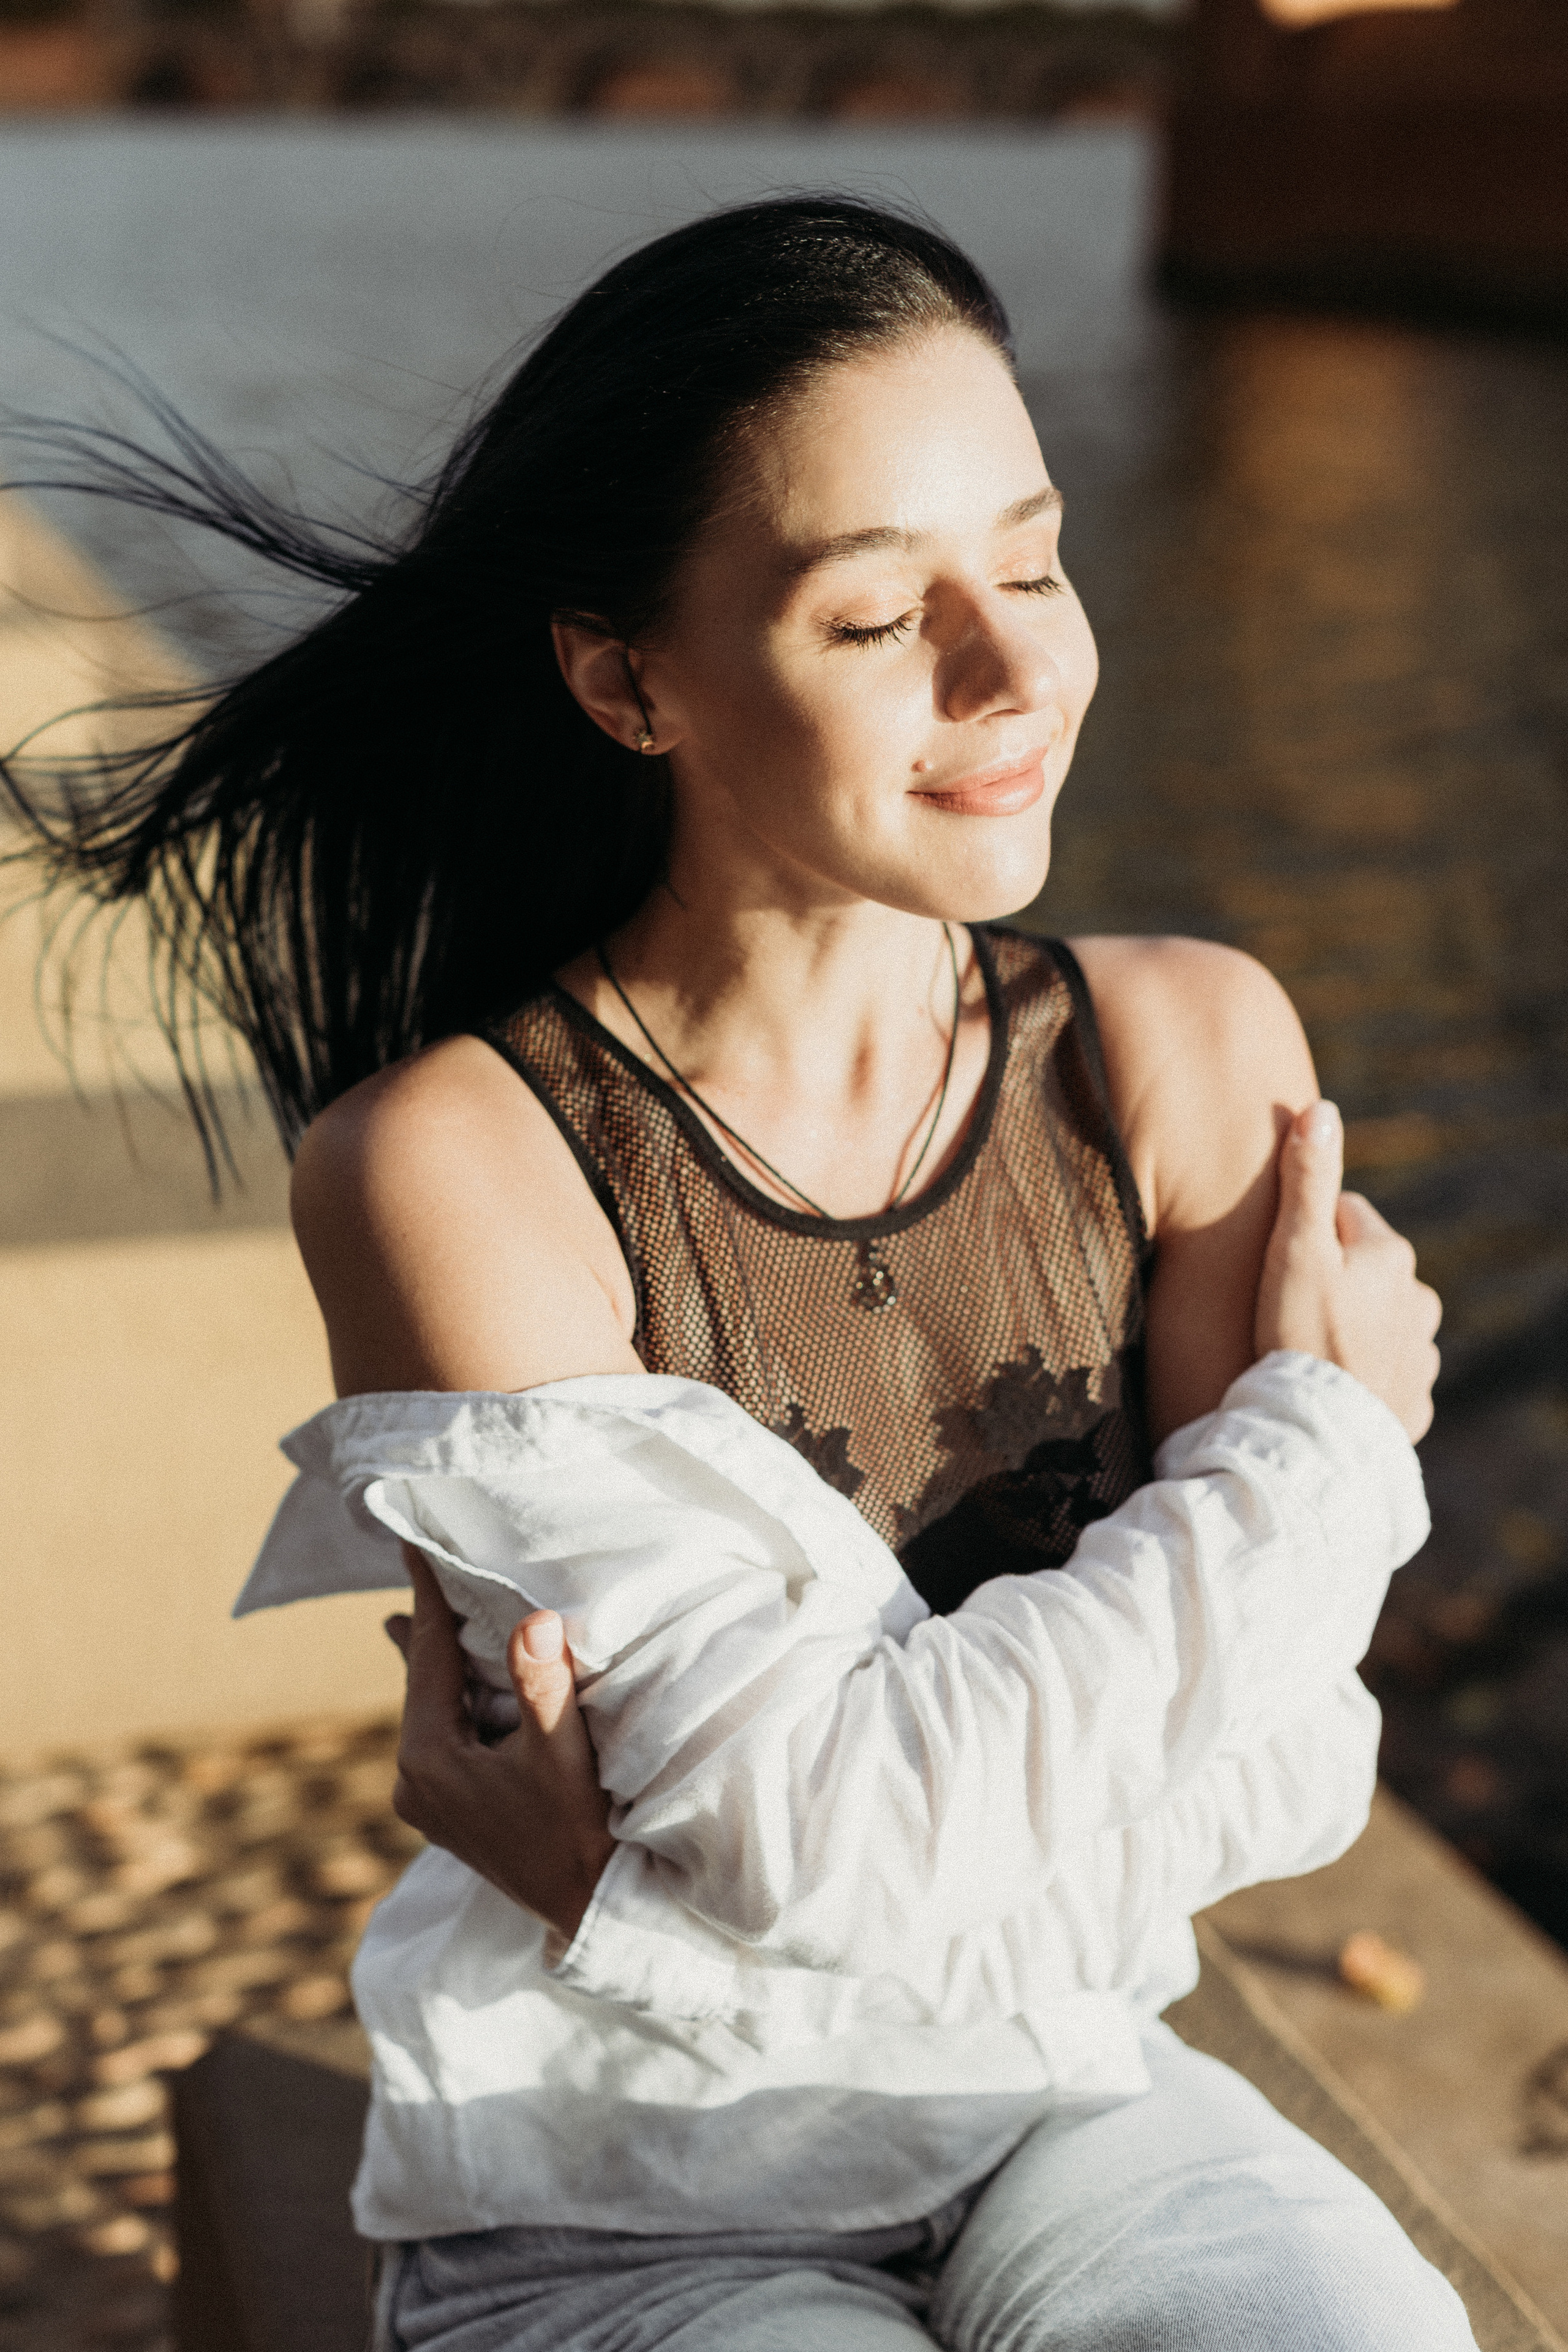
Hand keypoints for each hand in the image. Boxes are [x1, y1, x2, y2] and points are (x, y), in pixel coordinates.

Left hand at [384, 1548, 613, 1943]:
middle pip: (420, 1681)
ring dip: (436, 1661)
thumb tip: (533, 1621)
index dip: (426, 1596)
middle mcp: (413, 1780)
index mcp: (428, 1760)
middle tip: (413, 1564)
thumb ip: (543, 1687)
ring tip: (409, 1616)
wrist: (587, 1910)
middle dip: (425, 1625)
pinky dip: (448, 1698)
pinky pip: (439, 1733)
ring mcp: (427, 1800)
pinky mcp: (447, 1811)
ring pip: (429, 1707)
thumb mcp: (563, 1756)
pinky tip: (447, 1685)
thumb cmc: (579, 1832)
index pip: (427, 1657)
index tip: (412, 1541)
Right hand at [1255, 1101, 1440, 1440]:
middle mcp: (1419, 1299)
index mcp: (1391, 1254)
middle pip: (1365, 1268)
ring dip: (1350, 1326)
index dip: (1304, 1232)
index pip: (1344, 1214)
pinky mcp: (1413, 1399)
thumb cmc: (1297, 1335)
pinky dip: (1362, 1373)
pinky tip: (1330, 1383)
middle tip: (1286, 1307)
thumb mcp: (1293, 1248)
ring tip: (1307, 1349)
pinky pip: (1386, 1373)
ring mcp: (1420, 1353)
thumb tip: (1321, 1108)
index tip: (1278, 1261)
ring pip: (1379, 1320)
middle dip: (1333, 1278)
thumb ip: (1307, 1178)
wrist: (1318, 1432)